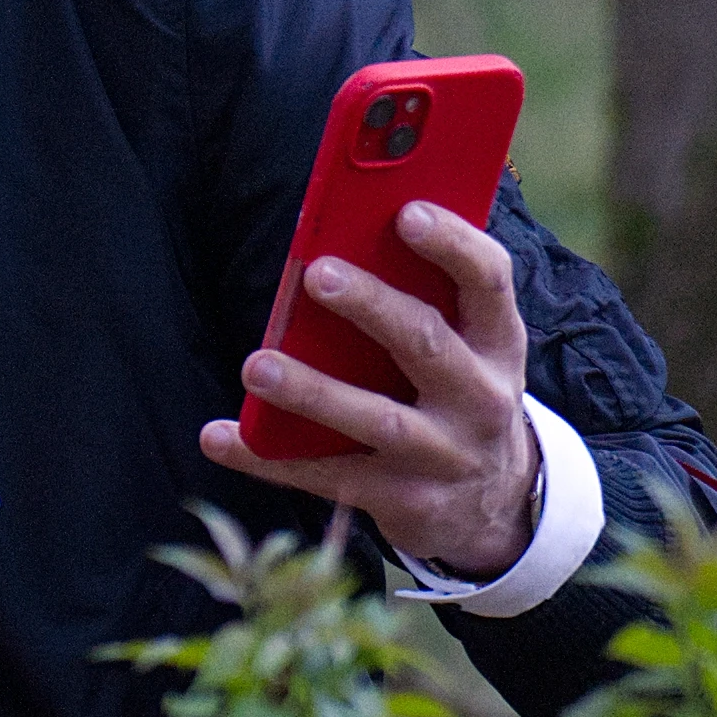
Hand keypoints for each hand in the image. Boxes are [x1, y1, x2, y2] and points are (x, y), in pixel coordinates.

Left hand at [198, 200, 537, 579]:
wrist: (491, 504)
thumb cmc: (455, 395)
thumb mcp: (465, 348)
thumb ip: (421, 299)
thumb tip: (336, 243)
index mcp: (498, 342)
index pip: (489, 280)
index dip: (453, 244)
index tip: (407, 213)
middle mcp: (480, 397)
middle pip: (425, 342)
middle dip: (372, 306)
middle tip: (316, 273)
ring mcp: (443, 454)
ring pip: (374, 417)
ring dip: (311, 390)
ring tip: (256, 366)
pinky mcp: (402, 500)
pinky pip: (326, 476)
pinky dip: (266, 458)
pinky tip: (218, 435)